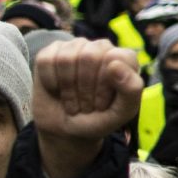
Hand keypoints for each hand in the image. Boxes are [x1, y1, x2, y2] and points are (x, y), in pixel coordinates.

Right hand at [31, 38, 143, 177]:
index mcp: (123, 58)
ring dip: (67, 88)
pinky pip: (46, 60)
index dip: (104, 86)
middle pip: (89, 56)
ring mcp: (76, 46)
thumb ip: (131, 89)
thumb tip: (115, 63)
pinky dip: (50, 82)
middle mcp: (101, 47)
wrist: (67, 130)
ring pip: (66, 58)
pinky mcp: (52, 51)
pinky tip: (56, 89)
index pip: (113, 58)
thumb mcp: (121, 113)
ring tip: (73, 100)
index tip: (102, 104)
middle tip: (86, 104)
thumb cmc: (99, 119)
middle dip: (84, 89)